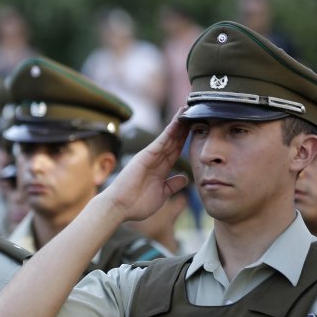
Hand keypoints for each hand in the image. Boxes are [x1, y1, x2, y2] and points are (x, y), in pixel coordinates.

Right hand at [101, 107, 190, 221]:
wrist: (120, 207)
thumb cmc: (137, 204)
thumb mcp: (162, 194)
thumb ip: (173, 184)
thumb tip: (185, 178)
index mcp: (160, 168)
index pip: (176, 150)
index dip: (186, 139)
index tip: (196, 128)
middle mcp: (155, 159)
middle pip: (174, 139)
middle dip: (184, 126)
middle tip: (195, 111)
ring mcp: (150, 156)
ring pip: (169, 136)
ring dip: (179, 123)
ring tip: (188, 109)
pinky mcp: (146, 155)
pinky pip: (161, 140)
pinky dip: (171, 129)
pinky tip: (179, 120)